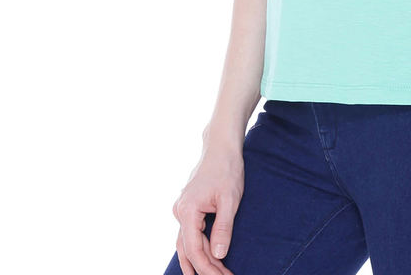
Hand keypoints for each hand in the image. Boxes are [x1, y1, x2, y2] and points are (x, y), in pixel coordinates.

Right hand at [171, 142, 244, 274]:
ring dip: (202, 260)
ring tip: (217, 274)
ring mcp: (182, 210)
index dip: (207, 268)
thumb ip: (223, 228)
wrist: (221, 147)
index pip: (194, 250)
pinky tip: (209, 258)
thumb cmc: (227, 169)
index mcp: (187, 211)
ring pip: (188, 244)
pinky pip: (191, 234)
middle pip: (189, 250)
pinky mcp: (188, 208)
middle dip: (205, 268)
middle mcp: (180, 212)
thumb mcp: (229, 199)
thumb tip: (219, 255)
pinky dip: (200, 247)